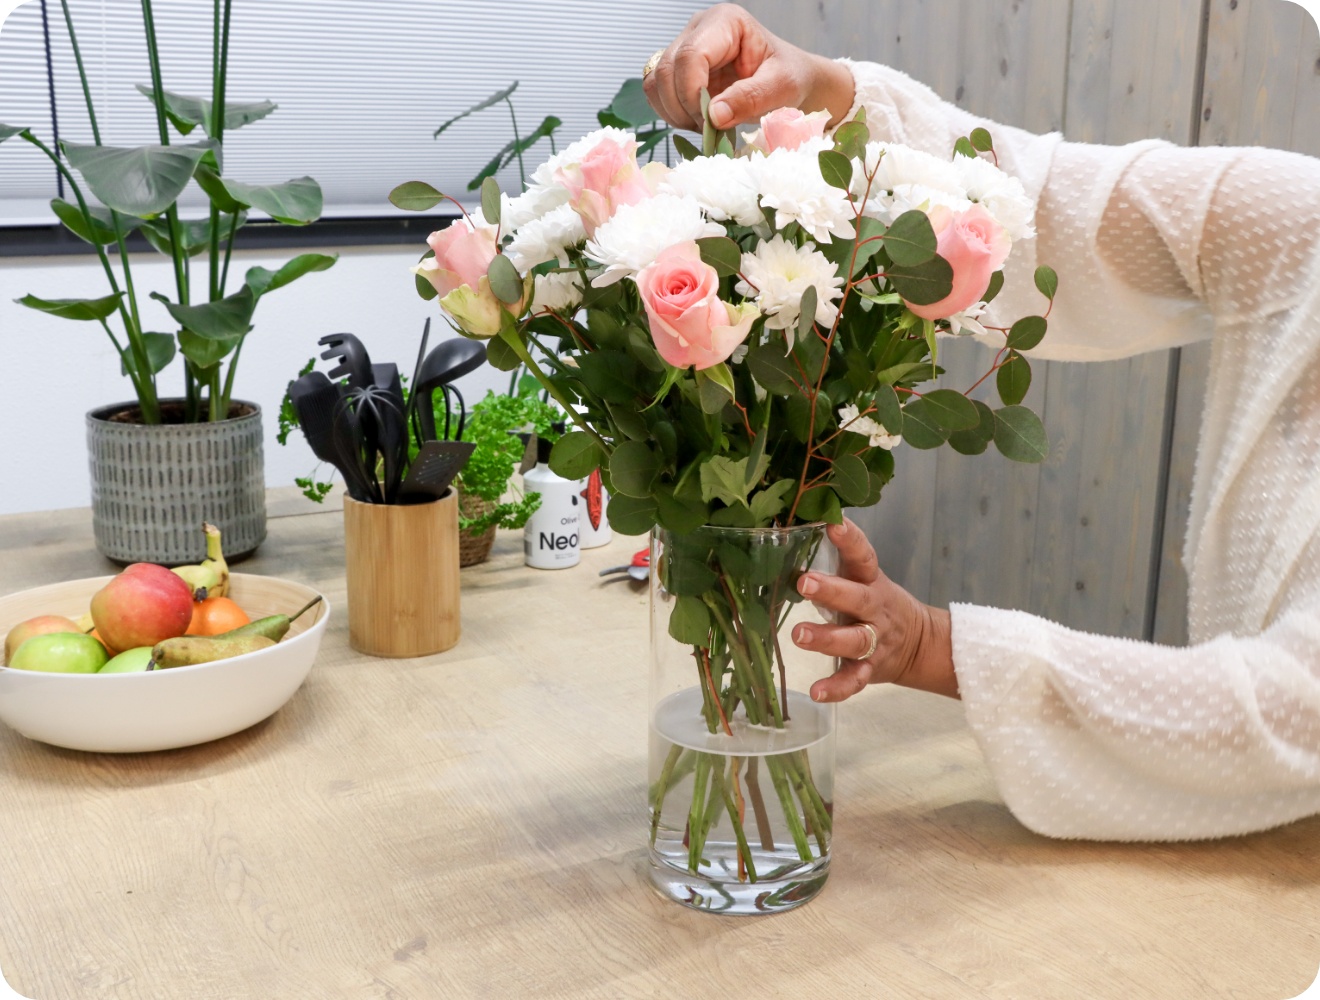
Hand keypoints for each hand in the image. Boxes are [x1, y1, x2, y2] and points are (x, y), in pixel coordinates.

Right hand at [642, 4, 854, 130]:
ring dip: (675, 113)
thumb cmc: (788, 77)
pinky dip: (672, 115)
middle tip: (710, 128)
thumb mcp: (780, 87)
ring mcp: (683, 48)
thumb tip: (713, 116)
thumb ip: (750, 99)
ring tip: (705, 125)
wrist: (787, 81)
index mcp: (725, 22)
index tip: (712, 120)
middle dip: (683, 107)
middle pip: (667, 70)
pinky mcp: (677, 70)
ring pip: (656, 83)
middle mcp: (698, 29)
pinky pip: (658, 95)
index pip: (690, 55)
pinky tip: (698, 121)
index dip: (693, 93)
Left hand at [792, 518, 958, 701]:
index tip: (833, 522)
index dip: (850, 539)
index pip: (863, 555)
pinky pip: (853, 680)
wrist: (919, 643)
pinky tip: (816, 692)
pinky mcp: (869, 670)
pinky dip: (836, 688)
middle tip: (804, 582)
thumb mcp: (862, 576)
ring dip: (827, 638)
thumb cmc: (874, 601)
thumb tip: (796, 528)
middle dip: (831, 591)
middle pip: (857, 599)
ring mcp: (875, 641)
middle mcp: (874, 609)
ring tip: (799, 635)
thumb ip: (837, 559)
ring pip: (855, 640)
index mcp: (870, 580)